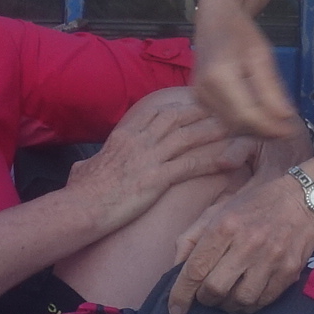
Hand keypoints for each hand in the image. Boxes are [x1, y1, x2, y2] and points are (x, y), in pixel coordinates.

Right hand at [75, 88, 258, 224]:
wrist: (80, 207)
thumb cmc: (79, 194)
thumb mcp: (82, 171)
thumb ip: (88, 165)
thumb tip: (82, 168)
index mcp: (123, 137)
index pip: (155, 113)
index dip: (178, 108)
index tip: (195, 106)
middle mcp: (138, 141)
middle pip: (176, 118)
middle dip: (201, 113)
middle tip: (223, 110)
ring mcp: (148, 158)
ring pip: (187, 137)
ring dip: (213, 131)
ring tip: (234, 128)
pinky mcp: (156, 178)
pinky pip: (190, 165)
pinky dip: (212, 161)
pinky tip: (229, 162)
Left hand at [166, 167, 313, 313]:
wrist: (303, 201)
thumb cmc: (254, 206)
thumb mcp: (217, 211)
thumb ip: (191, 239)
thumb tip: (175, 270)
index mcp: (224, 226)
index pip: (195, 269)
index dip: (181, 294)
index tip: (175, 309)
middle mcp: (247, 243)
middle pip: (215, 289)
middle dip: (205, 299)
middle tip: (206, 296)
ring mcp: (271, 258)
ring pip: (239, 300)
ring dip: (227, 305)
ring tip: (226, 298)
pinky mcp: (289, 271)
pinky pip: (263, 301)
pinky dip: (249, 306)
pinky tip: (245, 297)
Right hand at [185, 0, 301, 142]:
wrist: (214, 18)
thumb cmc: (240, 31)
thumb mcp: (262, 55)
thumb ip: (272, 88)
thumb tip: (286, 117)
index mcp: (219, 76)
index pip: (246, 114)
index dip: (270, 127)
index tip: (291, 131)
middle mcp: (204, 90)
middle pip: (238, 123)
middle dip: (264, 129)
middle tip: (288, 129)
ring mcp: (199, 95)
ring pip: (231, 124)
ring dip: (254, 127)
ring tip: (277, 124)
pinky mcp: (199, 98)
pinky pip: (224, 117)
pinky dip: (243, 120)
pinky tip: (260, 115)